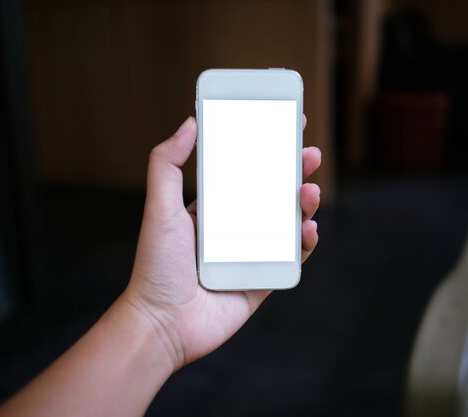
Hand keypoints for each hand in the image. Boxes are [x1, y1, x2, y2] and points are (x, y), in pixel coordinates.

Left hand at [122, 116, 321, 369]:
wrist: (163, 324)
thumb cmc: (157, 267)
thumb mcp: (159, 208)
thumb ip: (167, 164)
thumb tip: (189, 123)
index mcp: (212, 210)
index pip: (244, 173)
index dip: (266, 151)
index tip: (285, 128)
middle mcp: (234, 230)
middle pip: (273, 194)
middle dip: (294, 172)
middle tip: (310, 154)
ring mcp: (251, 255)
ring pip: (288, 223)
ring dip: (305, 204)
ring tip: (309, 192)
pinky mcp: (264, 281)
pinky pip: (292, 259)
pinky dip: (305, 243)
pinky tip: (309, 229)